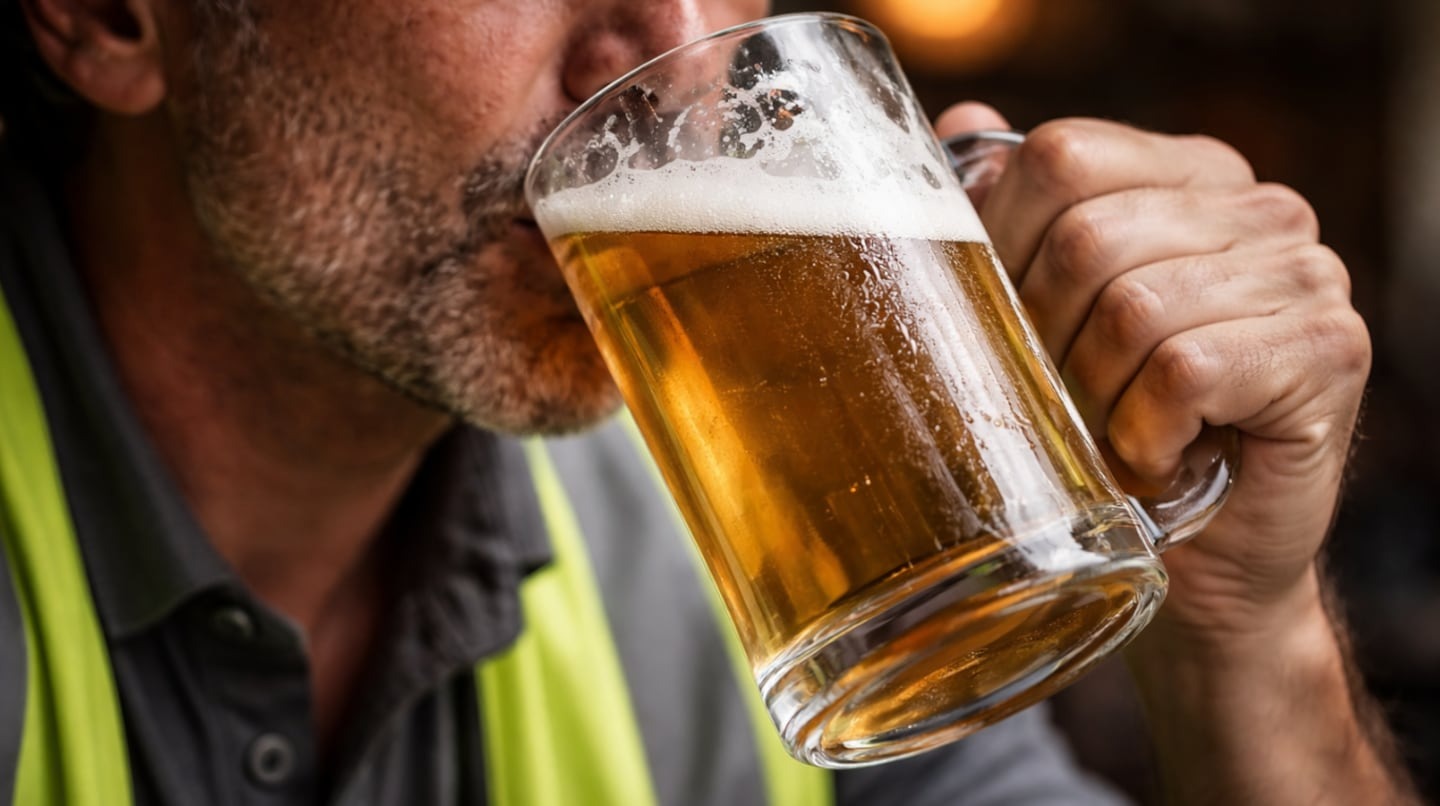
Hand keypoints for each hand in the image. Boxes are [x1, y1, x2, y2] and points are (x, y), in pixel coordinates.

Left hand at [935, 104, 1370, 644]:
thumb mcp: (1046, 319)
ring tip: (1116, 434)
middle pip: (1087, 237)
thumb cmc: (1110, 432)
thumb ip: (1013, 218)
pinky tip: (1163, 458)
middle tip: (1064, 400)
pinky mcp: (1328, 349)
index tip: (1008, 323)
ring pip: (1133, 309)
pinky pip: (1186, 369)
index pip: (1059, 157)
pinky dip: (1147, 435)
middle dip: (1045, 340)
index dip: (1002, 246)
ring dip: (1096, 400)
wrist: (1199, 558)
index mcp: (1186, 176)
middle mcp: (1258, 208)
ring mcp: (1306, 273)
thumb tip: (959, 128)